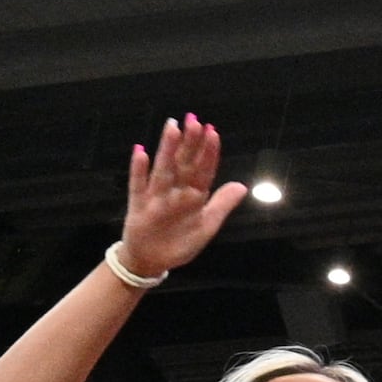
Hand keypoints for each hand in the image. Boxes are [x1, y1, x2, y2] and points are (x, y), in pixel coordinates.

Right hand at [116, 116, 247, 277]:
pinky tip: (140, 151)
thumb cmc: (180, 242)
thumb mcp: (206, 226)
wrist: (152, 261)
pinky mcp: (139, 205)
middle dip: (189, 142)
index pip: (203, 170)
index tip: (213, 131)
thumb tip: (242, 186)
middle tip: (193, 119)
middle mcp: (176, 191)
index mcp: (194, 196)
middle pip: (184, 163)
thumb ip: (222, 205)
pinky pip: (138, 185)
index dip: (208, 152)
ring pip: (164, 169)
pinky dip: (139, 170)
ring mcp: (157, 197)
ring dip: (168, 149)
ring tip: (172, 128)